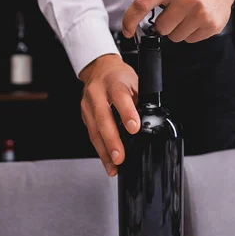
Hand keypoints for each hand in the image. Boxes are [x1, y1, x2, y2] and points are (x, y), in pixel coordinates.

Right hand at [79, 54, 139, 176]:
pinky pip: (92, 134)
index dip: (126, 113)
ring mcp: (87, 105)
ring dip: (104, 150)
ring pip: (94, 130)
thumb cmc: (120, 77)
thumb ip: (140, 100)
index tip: (134, 128)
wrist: (100, 69)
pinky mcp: (84, 115)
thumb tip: (150, 122)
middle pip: (103, 117)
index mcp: (114, 82)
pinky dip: (100, 150)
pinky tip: (107, 161)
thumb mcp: (134, 82)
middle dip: (111, 140)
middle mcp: (97, 93)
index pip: (119, 96)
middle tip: (120, 157)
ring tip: (114, 166)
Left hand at [122, 0, 234, 42]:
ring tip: (186, 16)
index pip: (143, 4)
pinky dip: (190, 33)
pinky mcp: (211, 25)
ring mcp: (200, 13)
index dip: (130, 19)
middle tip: (174, 12)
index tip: (128, 30)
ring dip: (177, 30)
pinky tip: (196, 20)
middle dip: (164, 23)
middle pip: (160, 28)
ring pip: (174, 37)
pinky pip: (189, 40)